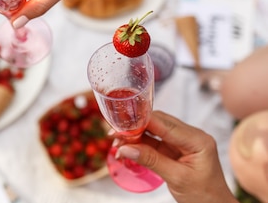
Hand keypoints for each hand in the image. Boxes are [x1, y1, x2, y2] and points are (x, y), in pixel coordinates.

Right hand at [116, 110, 236, 202]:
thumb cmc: (203, 196)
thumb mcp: (177, 178)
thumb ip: (151, 160)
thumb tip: (125, 148)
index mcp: (197, 139)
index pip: (164, 123)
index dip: (140, 121)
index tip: (119, 124)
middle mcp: (191, 135)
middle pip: (157, 122)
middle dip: (134, 127)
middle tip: (113, 134)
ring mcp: (182, 141)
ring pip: (153, 130)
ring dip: (134, 135)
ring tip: (117, 142)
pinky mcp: (175, 149)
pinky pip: (154, 141)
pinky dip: (139, 143)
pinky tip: (126, 147)